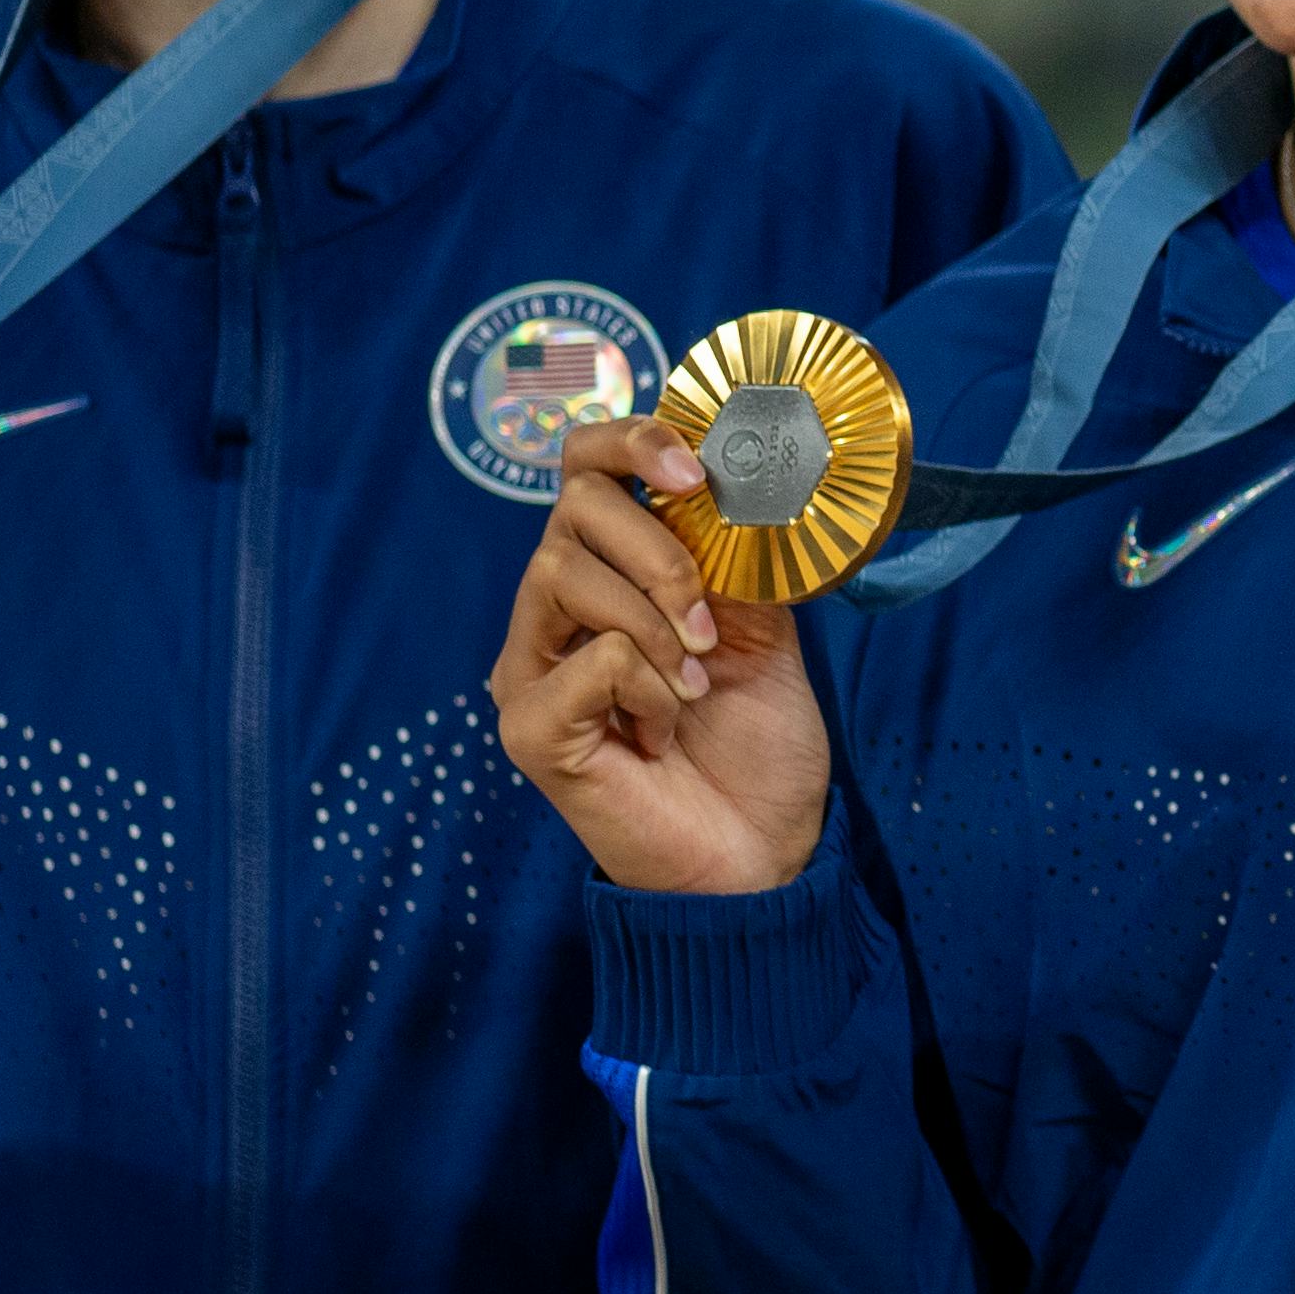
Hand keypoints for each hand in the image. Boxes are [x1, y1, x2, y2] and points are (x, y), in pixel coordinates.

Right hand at [489, 420, 830, 895]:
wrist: (764, 849)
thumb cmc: (755, 741)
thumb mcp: (763, 624)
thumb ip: (735, 553)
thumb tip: (736, 482)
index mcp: (607, 573)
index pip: (582, 467)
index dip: (632, 444)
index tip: (696, 473)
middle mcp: (552, 613)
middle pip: (570, 511)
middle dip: (658, 550)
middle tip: (710, 623)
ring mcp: (531, 669)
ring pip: (564, 574)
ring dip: (657, 621)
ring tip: (697, 680)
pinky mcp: (530, 727)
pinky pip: (586, 660)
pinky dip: (646, 685)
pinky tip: (663, 729)